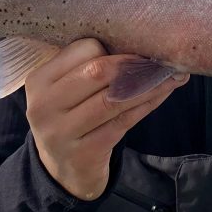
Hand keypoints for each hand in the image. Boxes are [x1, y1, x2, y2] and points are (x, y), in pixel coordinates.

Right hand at [24, 38, 188, 200]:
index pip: (82, 49)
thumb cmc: (70, 118)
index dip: (112, 47)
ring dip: (150, 84)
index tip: (136, 49)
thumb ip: (86, 67)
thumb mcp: (64, 91)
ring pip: (115, 99)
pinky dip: (147, 104)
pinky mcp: (85, 153)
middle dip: (134, 64)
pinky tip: (162, 93)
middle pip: (97, 72)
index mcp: (38, 80)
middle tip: (162, 59)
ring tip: (174, 75)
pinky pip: (124, 121)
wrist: (62, 170)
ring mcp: (62, 133)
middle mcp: (44, 106)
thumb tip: (138, 41)